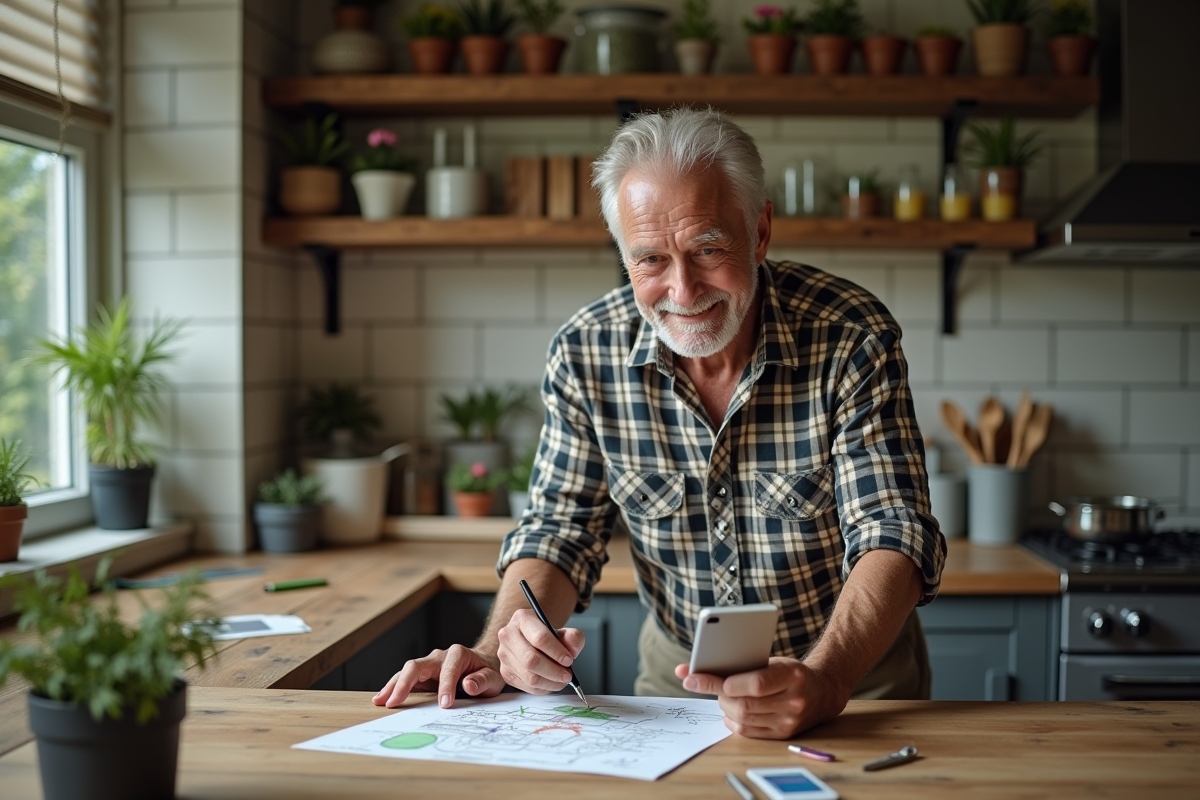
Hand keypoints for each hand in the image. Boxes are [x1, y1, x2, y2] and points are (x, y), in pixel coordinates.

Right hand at [373, 645, 503, 709]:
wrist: (484, 666)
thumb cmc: (488, 672)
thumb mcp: (492, 677)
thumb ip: (481, 681)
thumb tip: (468, 685)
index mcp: (457, 654)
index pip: (447, 669)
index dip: (446, 686)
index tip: (445, 704)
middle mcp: (439, 657)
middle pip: (416, 665)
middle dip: (404, 683)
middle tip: (394, 702)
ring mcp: (428, 665)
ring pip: (406, 672)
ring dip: (392, 686)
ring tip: (380, 701)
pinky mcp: (423, 676)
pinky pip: (406, 680)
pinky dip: (394, 688)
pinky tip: (382, 699)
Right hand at [496, 608, 585, 694]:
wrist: (530, 639)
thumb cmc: (546, 636)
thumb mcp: (562, 631)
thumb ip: (573, 638)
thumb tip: (573, 650)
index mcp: (522, 619)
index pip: (540, 638)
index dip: (557, 652)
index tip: (569, 660)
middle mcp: (508, 636)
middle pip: (531, 660)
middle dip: (554, 671)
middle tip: (568, 674)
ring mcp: (504, 655)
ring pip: (530, 677)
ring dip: (551, 682)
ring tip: (562, 679)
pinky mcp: (506, 673)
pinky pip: (527, 687)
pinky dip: (544, 688)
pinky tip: (551, 682)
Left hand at [674, 657, 850, 738]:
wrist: (822, 692)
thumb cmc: (789, 673)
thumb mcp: (774, 661)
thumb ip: (743, 665)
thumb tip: (695, 668)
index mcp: (792, 675)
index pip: (756, 683)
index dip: (725, 683)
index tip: (699, 677)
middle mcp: (794, 701)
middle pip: (745, 704)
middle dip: (717, 695)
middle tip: (702, 685)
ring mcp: (790, 721)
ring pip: (744, 719)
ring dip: (724, 707)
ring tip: (720, 696)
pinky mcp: (784, 734)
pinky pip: (749, 732)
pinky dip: (733, 721)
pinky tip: (728, 712)